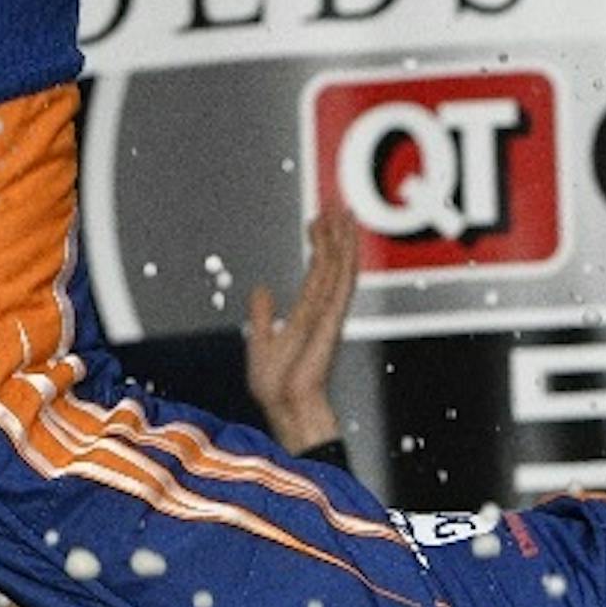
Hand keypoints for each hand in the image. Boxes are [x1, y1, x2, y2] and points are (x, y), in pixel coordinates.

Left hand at [246, 207, 360, 453]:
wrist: (285, 405)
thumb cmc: (276, 386)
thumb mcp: (260, 343)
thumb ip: (262, 316)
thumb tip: (260, 290)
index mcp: (309, 313)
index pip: (318, 270)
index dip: (320, 243)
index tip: (318, 219)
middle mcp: (323, 308)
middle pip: (333, 261)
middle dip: (335, 230)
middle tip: (336, 201)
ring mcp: (330, 311)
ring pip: (340, 264)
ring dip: (342, 236)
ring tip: (343, 209)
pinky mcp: (331, 317)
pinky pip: (340, 281)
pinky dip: (344, 257)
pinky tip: (345, 238)